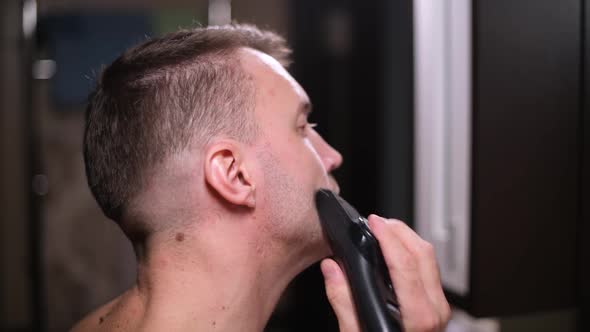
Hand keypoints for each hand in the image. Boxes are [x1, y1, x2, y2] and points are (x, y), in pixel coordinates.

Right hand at [320, 214, 450, 331]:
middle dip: (399, 230)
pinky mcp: (437, 307)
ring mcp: (439, 309)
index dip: (388, 237)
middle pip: (423, 253)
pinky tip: (394, 252)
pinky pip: (429, 269)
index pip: (405, 264)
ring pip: (430, 259)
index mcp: (417, 318)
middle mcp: (435, 311)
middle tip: (377, 221)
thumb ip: (343, 302)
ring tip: (384, 231)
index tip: (373, 223)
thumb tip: (332, 269)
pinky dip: (412, 253)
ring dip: (407, 238)